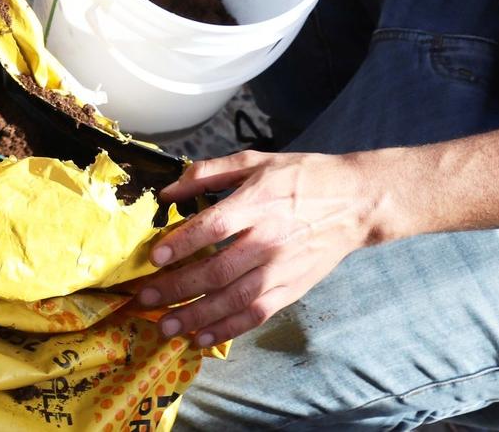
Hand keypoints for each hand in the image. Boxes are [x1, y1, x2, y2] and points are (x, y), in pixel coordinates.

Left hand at [134, 150, 390, 345]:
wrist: (355, 202)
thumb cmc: (302, 177)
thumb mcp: (257, 161)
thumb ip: (210, 172)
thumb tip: (168, 189)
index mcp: (259, 202)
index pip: (214, 225)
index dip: (182, 243)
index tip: (154, 258)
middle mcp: (269, 239)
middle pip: (216, 269)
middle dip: (176, 289)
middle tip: (143, 301)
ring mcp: (281, 269)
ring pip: (233, 299)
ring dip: (195, 316)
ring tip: (165, 326)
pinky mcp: (292, 289)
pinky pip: (255, 314)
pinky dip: (227, 329)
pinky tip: (202, 337)